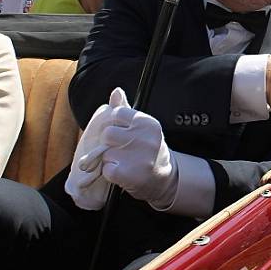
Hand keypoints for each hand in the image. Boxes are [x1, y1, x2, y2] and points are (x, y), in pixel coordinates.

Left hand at [79, 88, 177, 209]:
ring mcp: (137, 157)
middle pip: (107, 133)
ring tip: (124, 162)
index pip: (117, 114)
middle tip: (122, 150)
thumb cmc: (150, 150)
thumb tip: (116, 91)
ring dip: (110, 159)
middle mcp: (144, 138)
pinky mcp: (128, 174)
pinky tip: (123, 173)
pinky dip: (110, 173)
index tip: (122, 133)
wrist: (165, 179)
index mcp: (147, 123)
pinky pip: (106, 169)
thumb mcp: (142, 128)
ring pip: (105, 152)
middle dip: (110, 143)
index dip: (115, 124)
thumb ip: (126, 109)